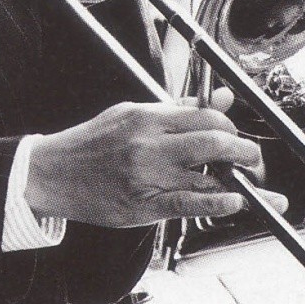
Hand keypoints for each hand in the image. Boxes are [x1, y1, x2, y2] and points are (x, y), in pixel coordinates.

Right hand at [25, 90, 264, 227]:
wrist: (51, 174)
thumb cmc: (94, 142)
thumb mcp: (133, 114)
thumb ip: (180, 108)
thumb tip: (222, 98)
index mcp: (148, 117)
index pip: (204, 116)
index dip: (229, 126)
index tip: (233, 135)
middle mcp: (150, 144)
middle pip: (214, 141)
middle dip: (243, 150)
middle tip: (253, 158)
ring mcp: (147, 176)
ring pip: (207, 174)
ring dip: (238, 179)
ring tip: (253, 184)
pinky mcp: (143, 205)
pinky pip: (190, 204)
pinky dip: (219, 203)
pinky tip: (235, 202)